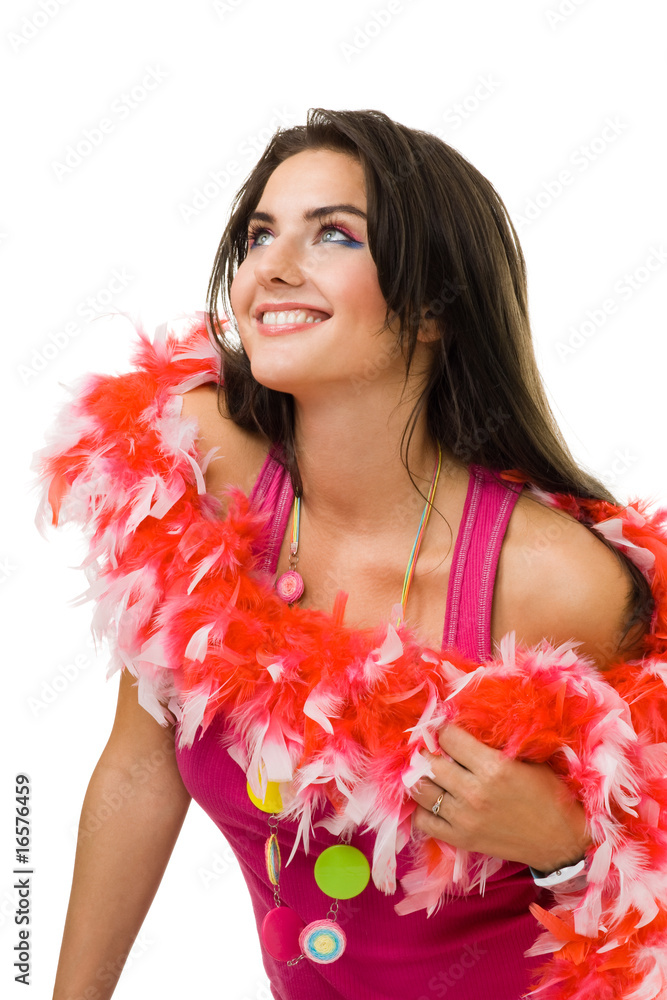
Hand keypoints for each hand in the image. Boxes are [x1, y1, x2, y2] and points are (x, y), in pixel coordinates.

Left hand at [409, 723, 591, 872]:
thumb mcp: (526, 760)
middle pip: (430, 762)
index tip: (448, 732)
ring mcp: (464, 818)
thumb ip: (494, 745)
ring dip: (422, 778)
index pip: (449, 737)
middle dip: (430, 752)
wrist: (559, 840)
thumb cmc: (547, 795)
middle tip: (435, 751)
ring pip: (421, 790)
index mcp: (493, 767)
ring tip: (431, 774)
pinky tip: (435, 801)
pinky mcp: (461, 840)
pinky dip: (423, 809)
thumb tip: (464, 727)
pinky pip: (423, 821)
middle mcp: (474, 792)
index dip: (446, 731)